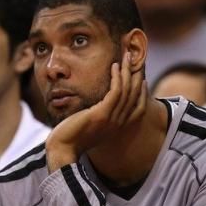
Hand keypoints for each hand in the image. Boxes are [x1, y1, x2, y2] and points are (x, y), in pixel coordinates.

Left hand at [45, 51, 146, 172]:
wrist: (63, 148)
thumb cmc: (72, 138)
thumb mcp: (92, 128)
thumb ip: (99, 118)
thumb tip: (96, 109)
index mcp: (118, 128)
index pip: (139, 110)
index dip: (142, 93)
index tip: (142, 79)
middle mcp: (118, 124)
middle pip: (135, 96)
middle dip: (137, 76)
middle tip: (136, 60)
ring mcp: (111, 119)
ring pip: (126, 90)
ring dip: (127, 71)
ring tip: (126, 56)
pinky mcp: (101, 114)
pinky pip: (115, 92)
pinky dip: (116, 77)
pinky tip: (114, 66)